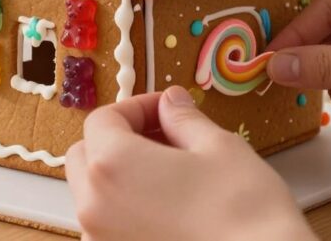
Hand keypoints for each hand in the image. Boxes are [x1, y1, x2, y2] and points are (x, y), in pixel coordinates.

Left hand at [66, 87, 315, 240]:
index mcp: (112, 165)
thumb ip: (184, 119)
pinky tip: (169, 209)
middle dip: (118, 140)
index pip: (102, 119)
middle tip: (164, 137)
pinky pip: (108, 228)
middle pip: (86, 156)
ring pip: (93, 195)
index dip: (136, 107)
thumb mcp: (219, 147)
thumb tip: (171, 103)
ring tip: (170, 174)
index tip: (166, 110)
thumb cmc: (244, 213)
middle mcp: (95, 207)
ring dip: (120, 176)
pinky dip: (126, 211)